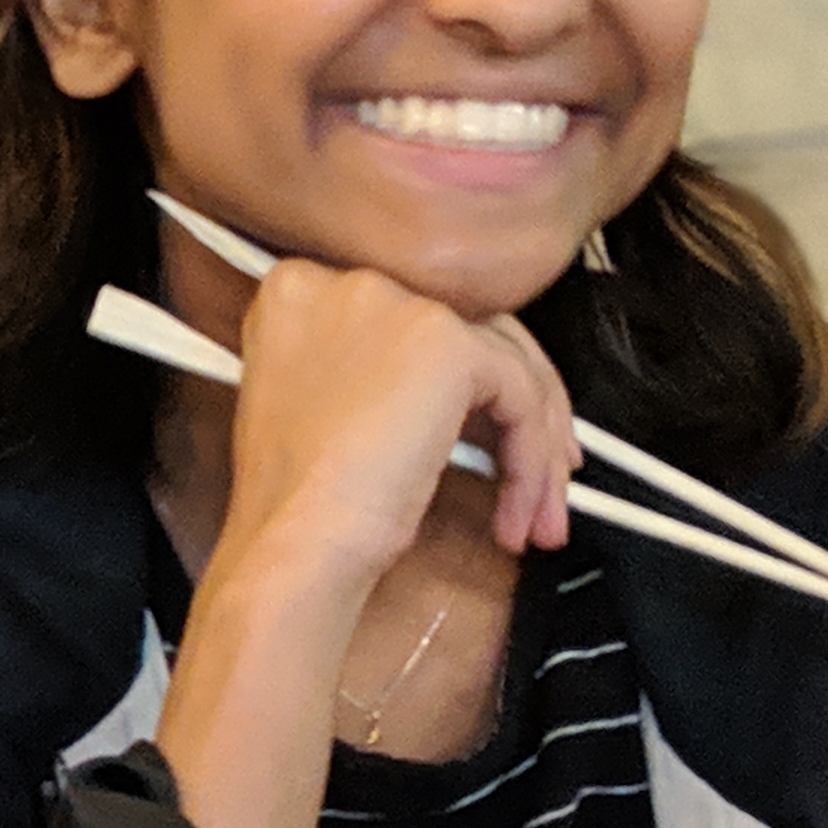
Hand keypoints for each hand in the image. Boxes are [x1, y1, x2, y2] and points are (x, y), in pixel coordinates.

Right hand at [220, 254, 577, 589]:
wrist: (292, 543)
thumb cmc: (294, 503)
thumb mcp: (313, 411)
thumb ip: (366, 372)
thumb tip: (458, 388)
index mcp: (298, 294)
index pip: (408, 322)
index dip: (449, 387)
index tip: (473, 438)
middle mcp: (346, 284)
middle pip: (467, 336)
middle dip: (514, 414)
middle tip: (535, 477)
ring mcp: (399, 307)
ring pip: (506, 364)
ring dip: (533, 448)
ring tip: (533, 519)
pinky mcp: (448, 344)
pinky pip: (521, 395)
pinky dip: (531, 460)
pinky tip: (516, 514)